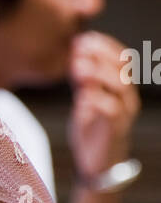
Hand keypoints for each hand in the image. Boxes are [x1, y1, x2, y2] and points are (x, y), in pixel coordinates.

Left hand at [68, 31, 139, 180]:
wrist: (97, 163)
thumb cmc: (91, 129)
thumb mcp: (85, 99)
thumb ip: (83, 80)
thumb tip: (76, 54)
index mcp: (120, 86)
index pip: (121, 57)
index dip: (103, 45)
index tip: (81, 39)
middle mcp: (127, 96)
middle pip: (123, 66)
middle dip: (101, 53)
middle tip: (78, 49)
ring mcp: (125, 112)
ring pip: (121, 85)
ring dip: (99, 73)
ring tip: (78, 68)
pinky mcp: (116, 129)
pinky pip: (112, 110)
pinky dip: (96, 100)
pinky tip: (81, 96)